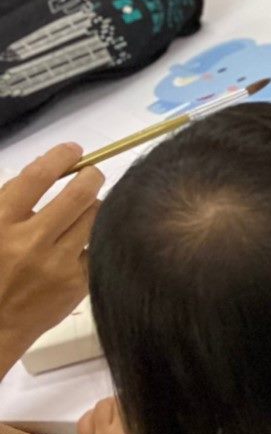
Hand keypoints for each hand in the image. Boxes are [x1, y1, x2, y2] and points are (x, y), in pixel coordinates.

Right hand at [0, 143, 101, 363]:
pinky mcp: (78, 284)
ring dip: (94, 205)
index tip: (73, 150)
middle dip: (90, 176)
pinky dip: (95, 236)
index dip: (59, 158)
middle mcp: (30, 242)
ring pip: (95, 217)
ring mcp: (58, 264)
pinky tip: (86, 238)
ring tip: (86, 208)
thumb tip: (46, 170)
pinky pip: (98, 245)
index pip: (36, 178)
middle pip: (78, 194)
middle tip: (90, 174)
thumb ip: (8, 202)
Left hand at [75, 397, 142, 433]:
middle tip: (126, 404)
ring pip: (97, 409)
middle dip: (120, 400)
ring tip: (113, 411)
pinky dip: (91, 416)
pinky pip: (83, 422)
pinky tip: (99, 418)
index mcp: (136, 433)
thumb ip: (148, 421)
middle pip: (112, 403)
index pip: (131, 404)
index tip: (139, 400)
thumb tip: (141, 402)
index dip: (135, 399)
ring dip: (106, 407)